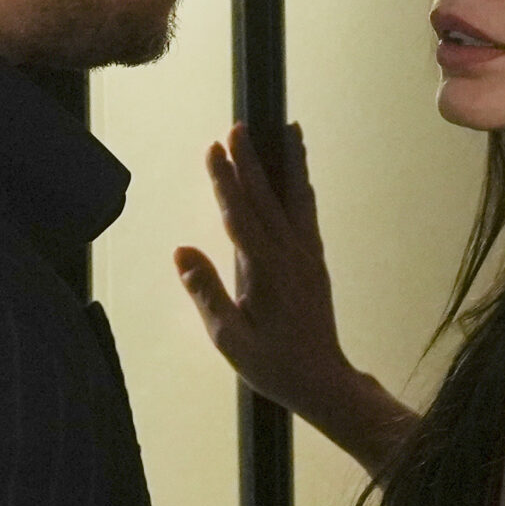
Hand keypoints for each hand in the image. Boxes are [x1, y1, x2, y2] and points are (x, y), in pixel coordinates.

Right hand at [176, 124, 415, 476]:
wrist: (322, 379)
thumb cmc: (272, 363)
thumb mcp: (228, 336)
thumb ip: (206, 291)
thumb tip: (182, 250)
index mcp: (265, 270)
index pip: (239, 214)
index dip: (225, 179)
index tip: (214, 148)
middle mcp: (290, 254)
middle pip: (267, 196)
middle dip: (251, 159)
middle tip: (239, 126)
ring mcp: (307, 255)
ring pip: (296, 198)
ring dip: (289, 163)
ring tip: (288, 129)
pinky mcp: (315, 261)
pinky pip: (308, 213)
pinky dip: (302, 187)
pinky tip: (300, 175)